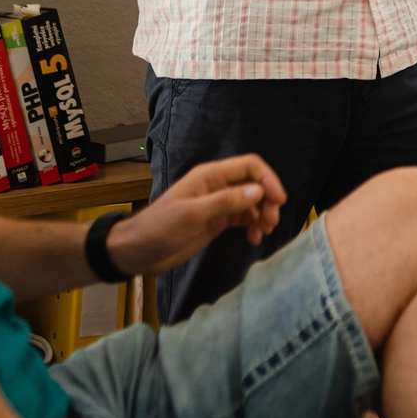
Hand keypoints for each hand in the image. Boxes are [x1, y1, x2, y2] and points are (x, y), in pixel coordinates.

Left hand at [105, 154, 286, 277]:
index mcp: (210, 176)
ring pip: (251, 201)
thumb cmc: (160, 229)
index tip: (278, 200)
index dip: (268, 179)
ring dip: (262, 214)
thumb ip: (225, 202)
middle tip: (271, 222)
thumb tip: (258, 191)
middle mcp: (217, 186)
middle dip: (267, 199)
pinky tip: (253, 238)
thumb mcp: (192, 215)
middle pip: (254, 184)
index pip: (249, 166)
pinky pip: (242, 217)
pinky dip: (252, 225)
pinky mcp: (216, 221)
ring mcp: (217, 204)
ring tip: (263, 231)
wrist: (138, 251)